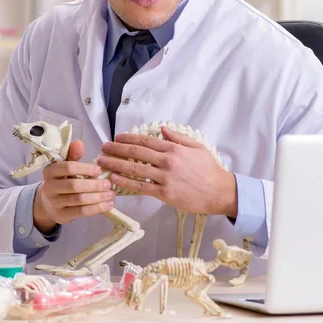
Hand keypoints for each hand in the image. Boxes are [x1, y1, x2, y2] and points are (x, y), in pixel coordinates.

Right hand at [33, 139, 115, 233]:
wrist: (49, 203)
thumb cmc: (62, 180)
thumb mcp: (64, 167)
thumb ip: (73, 155)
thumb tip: (79, 142)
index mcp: (49, 171)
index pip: (68, 167)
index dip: (85, 168)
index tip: (99, 170)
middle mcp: (49, 187)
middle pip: (74, 185)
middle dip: (94, 185)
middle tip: (108, 184)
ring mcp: (54, 203)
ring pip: (79, 200)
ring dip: (98, 197)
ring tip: (111, 194)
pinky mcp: (61, 215)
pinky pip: (81, 211)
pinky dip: (96, 208)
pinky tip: (108, 205)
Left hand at [97, 127, 236, 216]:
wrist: (220, 192)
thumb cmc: (210, 170)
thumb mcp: (197, 147)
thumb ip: (178, 137)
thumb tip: (162, 129)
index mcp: (174, 149)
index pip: (145, 141)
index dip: (128, 138)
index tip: (117, 138)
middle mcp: (167, 161)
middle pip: (136, 153)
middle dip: (116, 149)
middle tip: (103, 148)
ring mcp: (165, 178)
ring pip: (135, 169)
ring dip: (115, 165)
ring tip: (102, 162)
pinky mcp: (165, 194)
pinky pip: (141, 187)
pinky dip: (125, 182)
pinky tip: (114, 179)